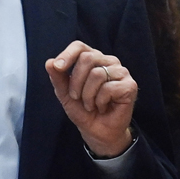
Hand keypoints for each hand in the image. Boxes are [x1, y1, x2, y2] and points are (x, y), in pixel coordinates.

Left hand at [46, 41, 136, 157]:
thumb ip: (58, 77)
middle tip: (77, 97)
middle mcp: (109, 61)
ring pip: (97, 74)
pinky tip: (103, 107)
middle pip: (87, 58)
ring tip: (91, 105)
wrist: (97, 131)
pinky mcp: (130, 86)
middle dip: (76, 81)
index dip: (68, 54)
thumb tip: (49, 62)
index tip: (58, 67)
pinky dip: (100, 101)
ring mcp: (121, 72)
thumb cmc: (83, 110)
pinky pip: (108, 88)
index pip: (80, 46)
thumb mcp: (65, 94)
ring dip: (88, 95)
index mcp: (93, 59)